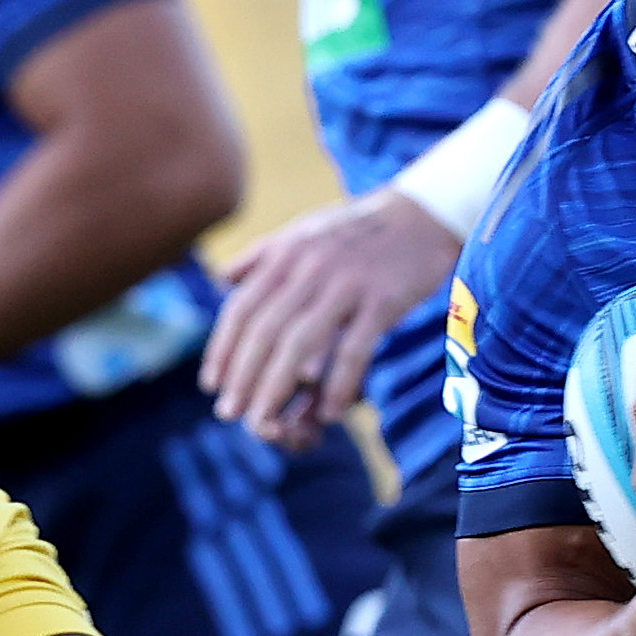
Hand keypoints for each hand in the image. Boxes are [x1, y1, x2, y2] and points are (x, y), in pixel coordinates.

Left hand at [204, 190, 460, 450]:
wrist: (423, 213)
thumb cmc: (357, 230)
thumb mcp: (303, 231)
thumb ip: (261, 255)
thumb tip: (222, 281)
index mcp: (286, 253)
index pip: (242, 307)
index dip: (223, 348)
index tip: (212, 384)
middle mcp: (310, 267)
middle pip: (265, 330)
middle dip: (243, 376)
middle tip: (229, 413)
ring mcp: (347, 283)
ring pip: (301, 342)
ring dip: (276, 386)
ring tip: (263, 421)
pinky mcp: (383, 300)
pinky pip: (354, 350)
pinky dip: (338, 385)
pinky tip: (328, 413)